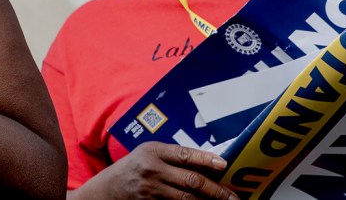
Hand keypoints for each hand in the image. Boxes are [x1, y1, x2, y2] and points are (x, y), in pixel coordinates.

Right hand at [82, 142, 234, 199]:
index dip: (205, 159)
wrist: (111, 187)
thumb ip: (174, 156)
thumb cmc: (136, 166)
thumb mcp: (150, 153)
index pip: (184, 154)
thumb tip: (209, 164)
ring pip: (188, 199)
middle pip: (191, 181)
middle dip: (217, 190)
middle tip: (234, 197)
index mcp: (153, 151)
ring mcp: (152, 190)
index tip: (224, 165)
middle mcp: (153, 170)